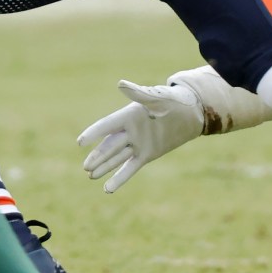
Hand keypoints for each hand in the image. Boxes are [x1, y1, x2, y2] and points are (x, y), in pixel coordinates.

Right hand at [76, 78, 208, 192]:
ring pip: (116, 158)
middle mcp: (130, 131)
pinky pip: (129, 168)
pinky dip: (119, 178)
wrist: (191, 112)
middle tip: (85, 167)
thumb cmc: (174, 100)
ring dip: (104, 167)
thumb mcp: (157, 97)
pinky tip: (107, 188)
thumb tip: (120, 84)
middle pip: (109, 145)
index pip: (107, 126)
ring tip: (90, 175)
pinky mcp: (146, 155)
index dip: (94, 133)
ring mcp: (137, 144)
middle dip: (97, 156)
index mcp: (128, 115)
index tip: (80, 142)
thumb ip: (139, 93)